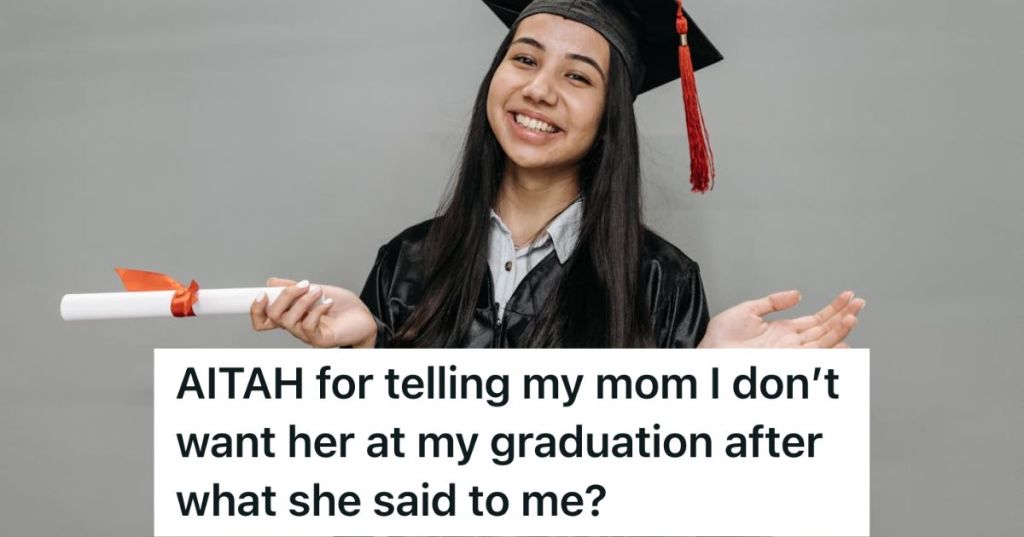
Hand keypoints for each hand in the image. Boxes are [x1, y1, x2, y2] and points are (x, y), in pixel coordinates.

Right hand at [250, 277, 376, 347]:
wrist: (365, 317)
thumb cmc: (344, 307)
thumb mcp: (316, 290)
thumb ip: (294, 288)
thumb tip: (271, 282)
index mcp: (292, 315)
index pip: (264, 319)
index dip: (256, 309)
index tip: (261, 294)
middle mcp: (296, 327)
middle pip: (273, 316)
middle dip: (286, 295)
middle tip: (305, 284)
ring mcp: (307, 335)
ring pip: (289, 320)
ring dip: (304, 300)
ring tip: (319, 291)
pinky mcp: (319, 340)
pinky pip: (308, 326)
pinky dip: (317, 310)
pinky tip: (328, 303)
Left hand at [698, 290, 864, 348]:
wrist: (708, 356)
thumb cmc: (719, 340)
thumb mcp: (748, 310)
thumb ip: (773, 302)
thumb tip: (797, 294)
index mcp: (782, 331)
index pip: (815, 319)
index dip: (833, 308)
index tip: (848, 296)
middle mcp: (790, 344)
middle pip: (825, 329)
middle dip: (843, 315)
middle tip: (860, 301)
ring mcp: (790, 354)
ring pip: (823, 341)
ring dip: (840, 329)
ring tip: (854, 315)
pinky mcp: (787, 362)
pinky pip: (814, 355)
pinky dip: (829, 348)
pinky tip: (843, 340)